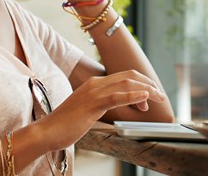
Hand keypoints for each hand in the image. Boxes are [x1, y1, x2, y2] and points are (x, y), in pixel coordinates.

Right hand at [41, 70, 167, 149]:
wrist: (47, 131)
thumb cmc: (67, 124)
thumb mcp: (89, 110)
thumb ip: (104, 105)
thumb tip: (120, 107)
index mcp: (95, 84)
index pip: (124, 77)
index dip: (141, 83)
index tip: (151, 95)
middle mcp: (96, 84)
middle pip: (129, 77)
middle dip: (148, 84)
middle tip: (160, 95)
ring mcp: (93, 92)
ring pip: (126, 84)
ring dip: (146, 90)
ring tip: (158, 97)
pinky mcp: (92, 104)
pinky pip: (116, 97)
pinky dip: (133, 96)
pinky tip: (144, 98)